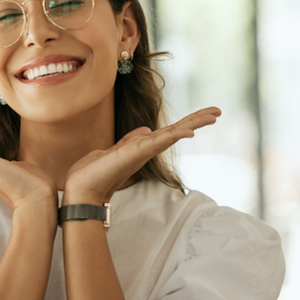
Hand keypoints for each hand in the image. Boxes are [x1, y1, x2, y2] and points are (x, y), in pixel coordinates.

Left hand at [63, 107, 220, 205]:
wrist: (81, 188)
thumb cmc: (95, 172)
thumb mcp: (115, 149)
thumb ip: (131, 140)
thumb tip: (146, 129)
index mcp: (143, 146)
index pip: (170, 131)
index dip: (187, 122)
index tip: (206, 114)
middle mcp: (147, 149)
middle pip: (177, 131)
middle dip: (197, 120)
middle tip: (218, 111)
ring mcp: (144, 151)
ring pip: (174, 133)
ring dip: (194, 123)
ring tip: (213, 115)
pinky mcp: (137, 153)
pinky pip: (160, 141)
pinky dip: (175, 136)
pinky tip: (189, 131)